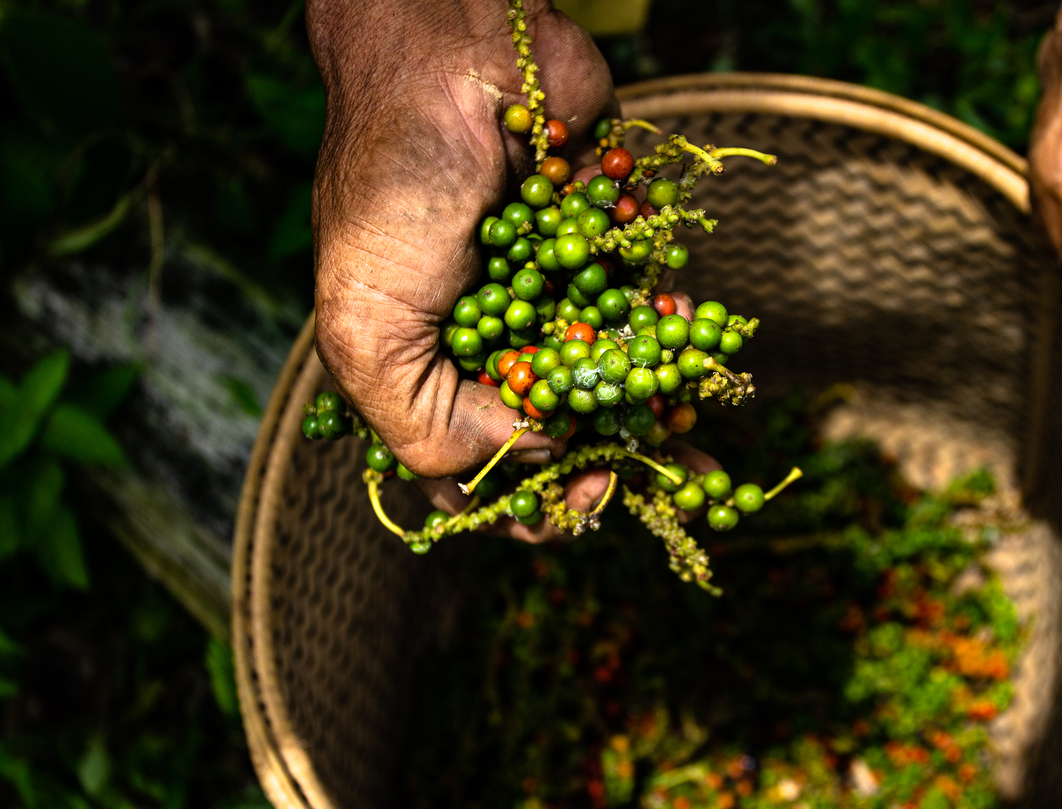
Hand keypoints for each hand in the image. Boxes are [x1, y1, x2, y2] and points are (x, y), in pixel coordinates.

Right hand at [306, 0, 714, 538]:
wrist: (454, 48)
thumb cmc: (394, 186)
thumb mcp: (370, 328)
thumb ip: (433, 425)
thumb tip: (538, 453)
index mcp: (418, 369)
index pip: (466, 470)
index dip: (521, 504)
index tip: (574, 507)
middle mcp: (482, 341)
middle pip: (546, 435)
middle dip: (594, 469)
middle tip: (632, 479)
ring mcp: (542, 294)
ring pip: (603, 380)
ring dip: (648, 416)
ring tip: (691, 445)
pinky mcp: (595, 246)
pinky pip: (641, 306)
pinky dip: (669, 333)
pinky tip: (688, 345)